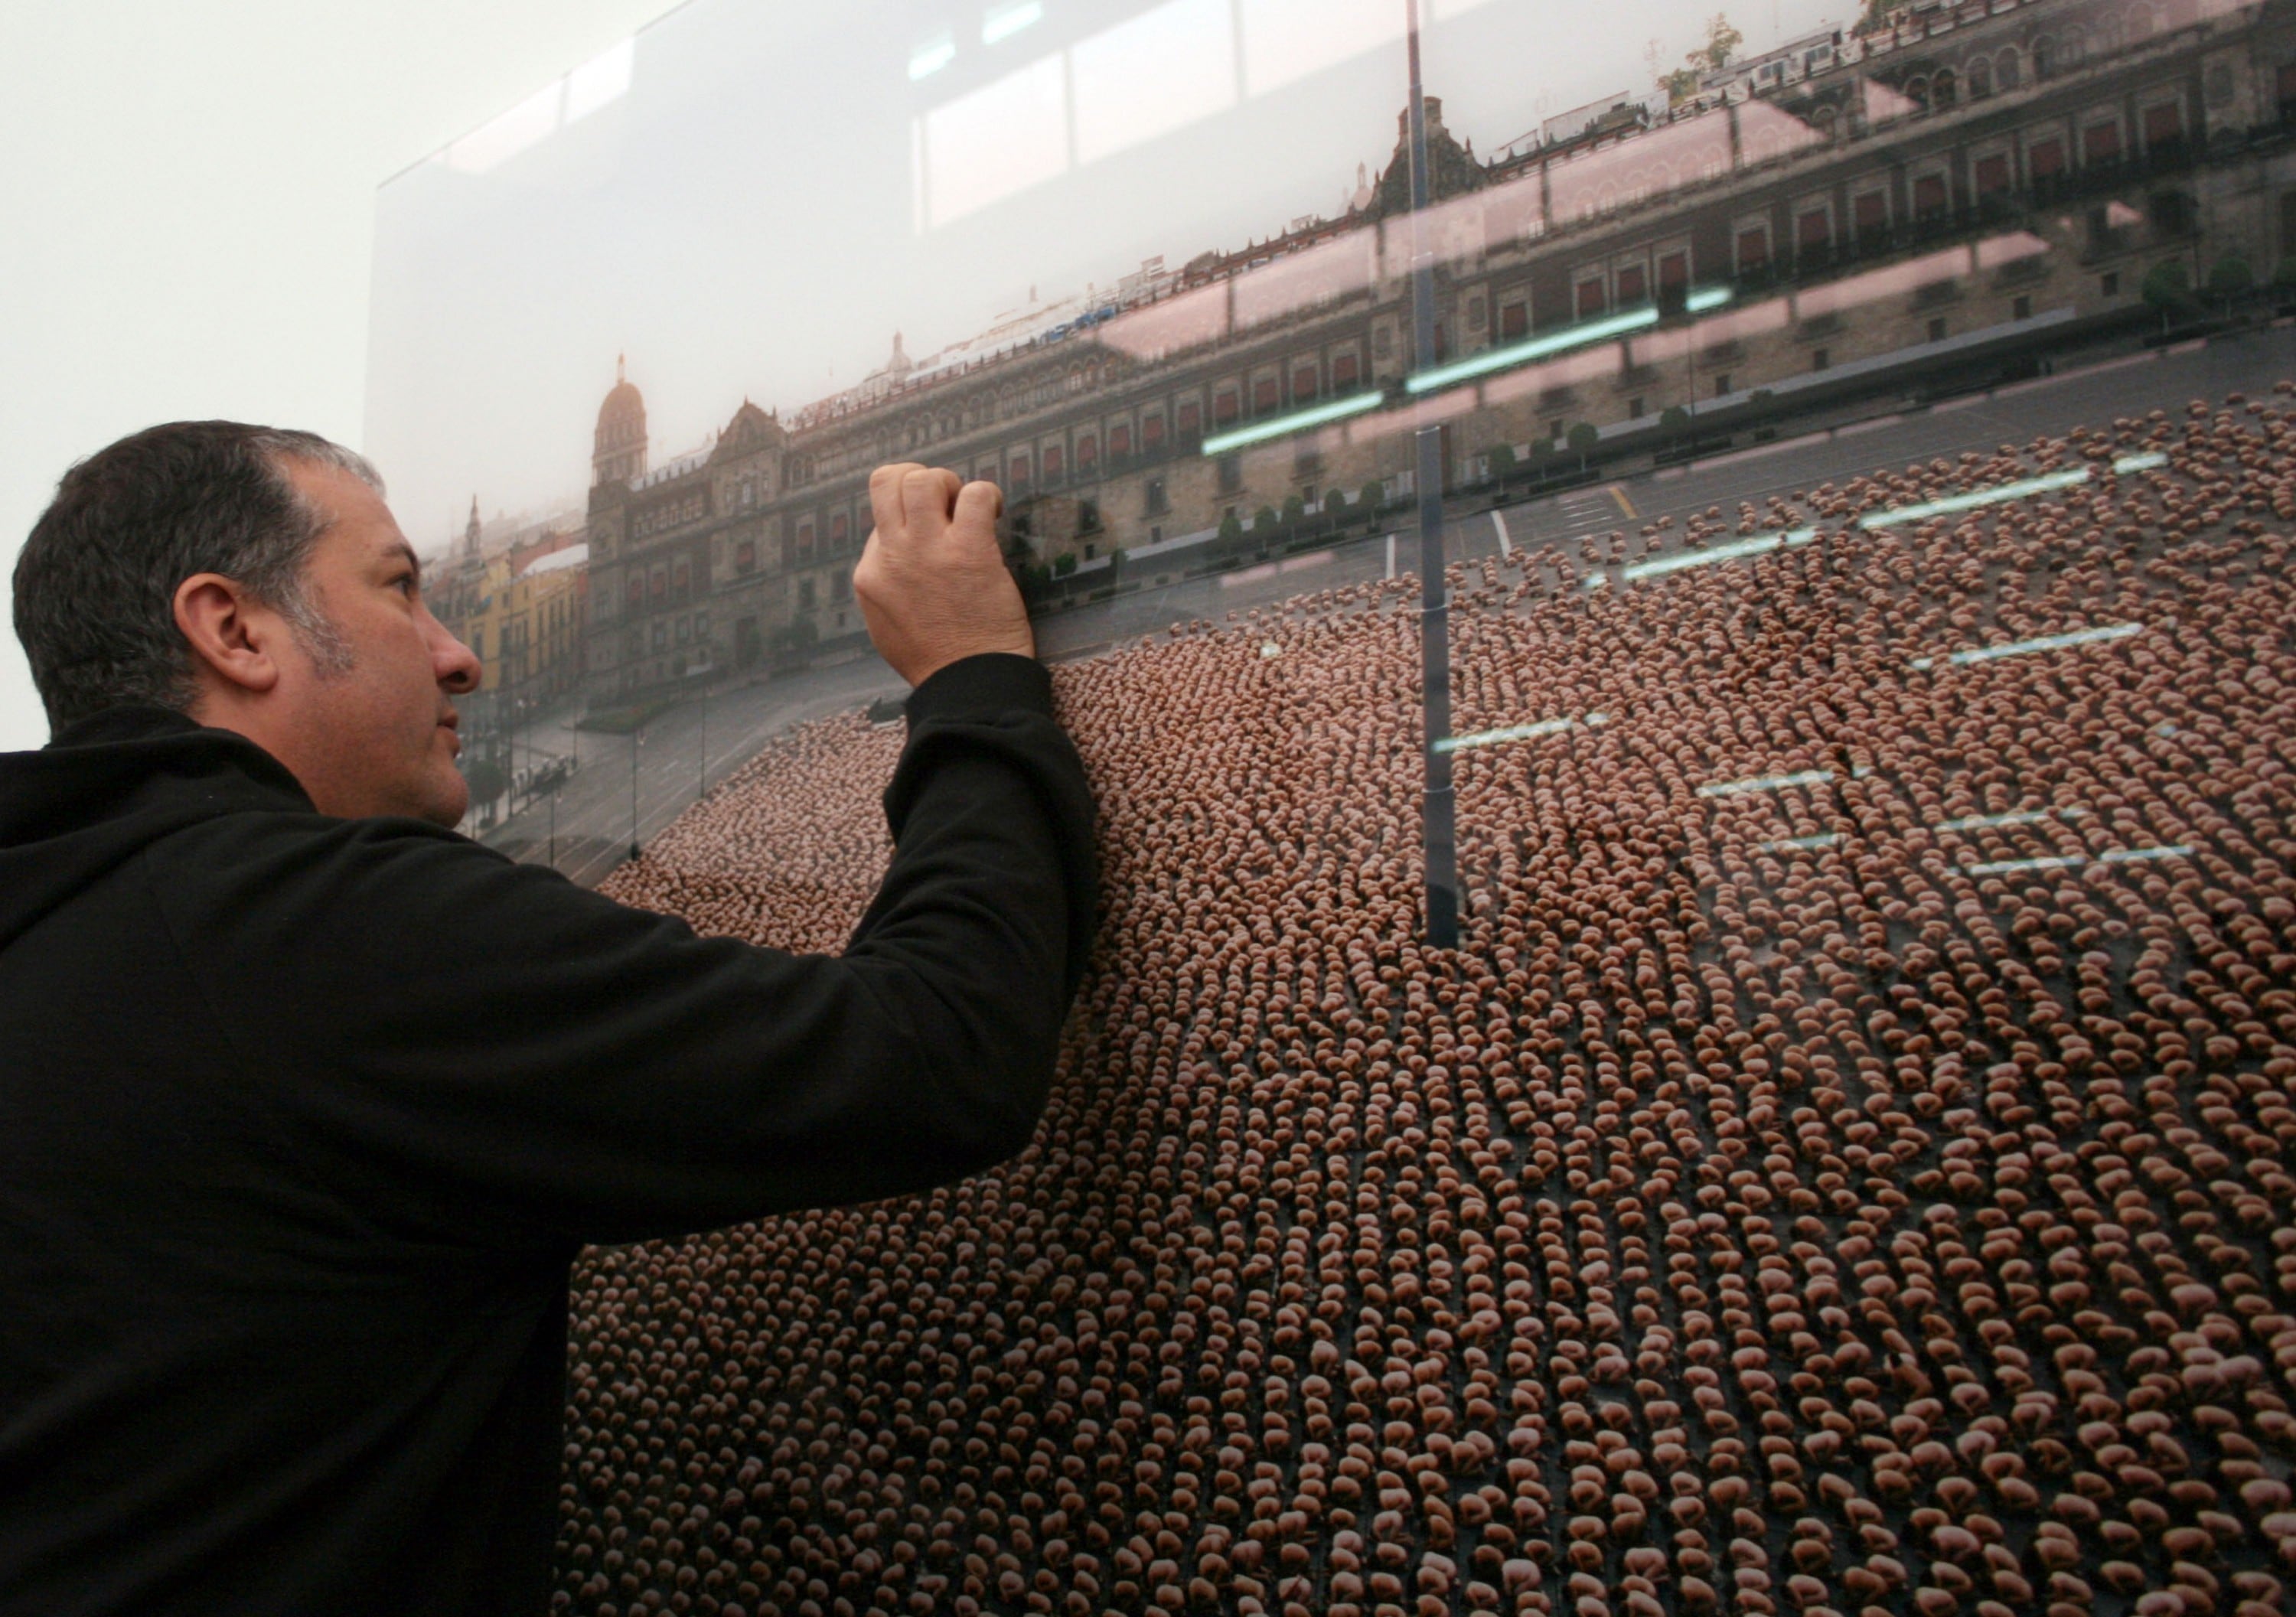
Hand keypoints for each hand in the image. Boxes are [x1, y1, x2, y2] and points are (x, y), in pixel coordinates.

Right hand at [855, 463, 1034, 686]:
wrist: (969, 687)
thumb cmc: (938, 664)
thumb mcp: (887, 627)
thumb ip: (886, 589)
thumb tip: (895, 561)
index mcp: (871, 576)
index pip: (880, 520)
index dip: (909, 520)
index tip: (933, 535)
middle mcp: (892, 556)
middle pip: (886, 482)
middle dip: (919, 480)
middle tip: (946, 503)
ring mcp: (928, 551)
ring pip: (923, 479)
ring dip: (950, 483)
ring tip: (968, 507)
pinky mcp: (969, 551)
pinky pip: (975, 494)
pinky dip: (987, 495)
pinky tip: (995, 514)